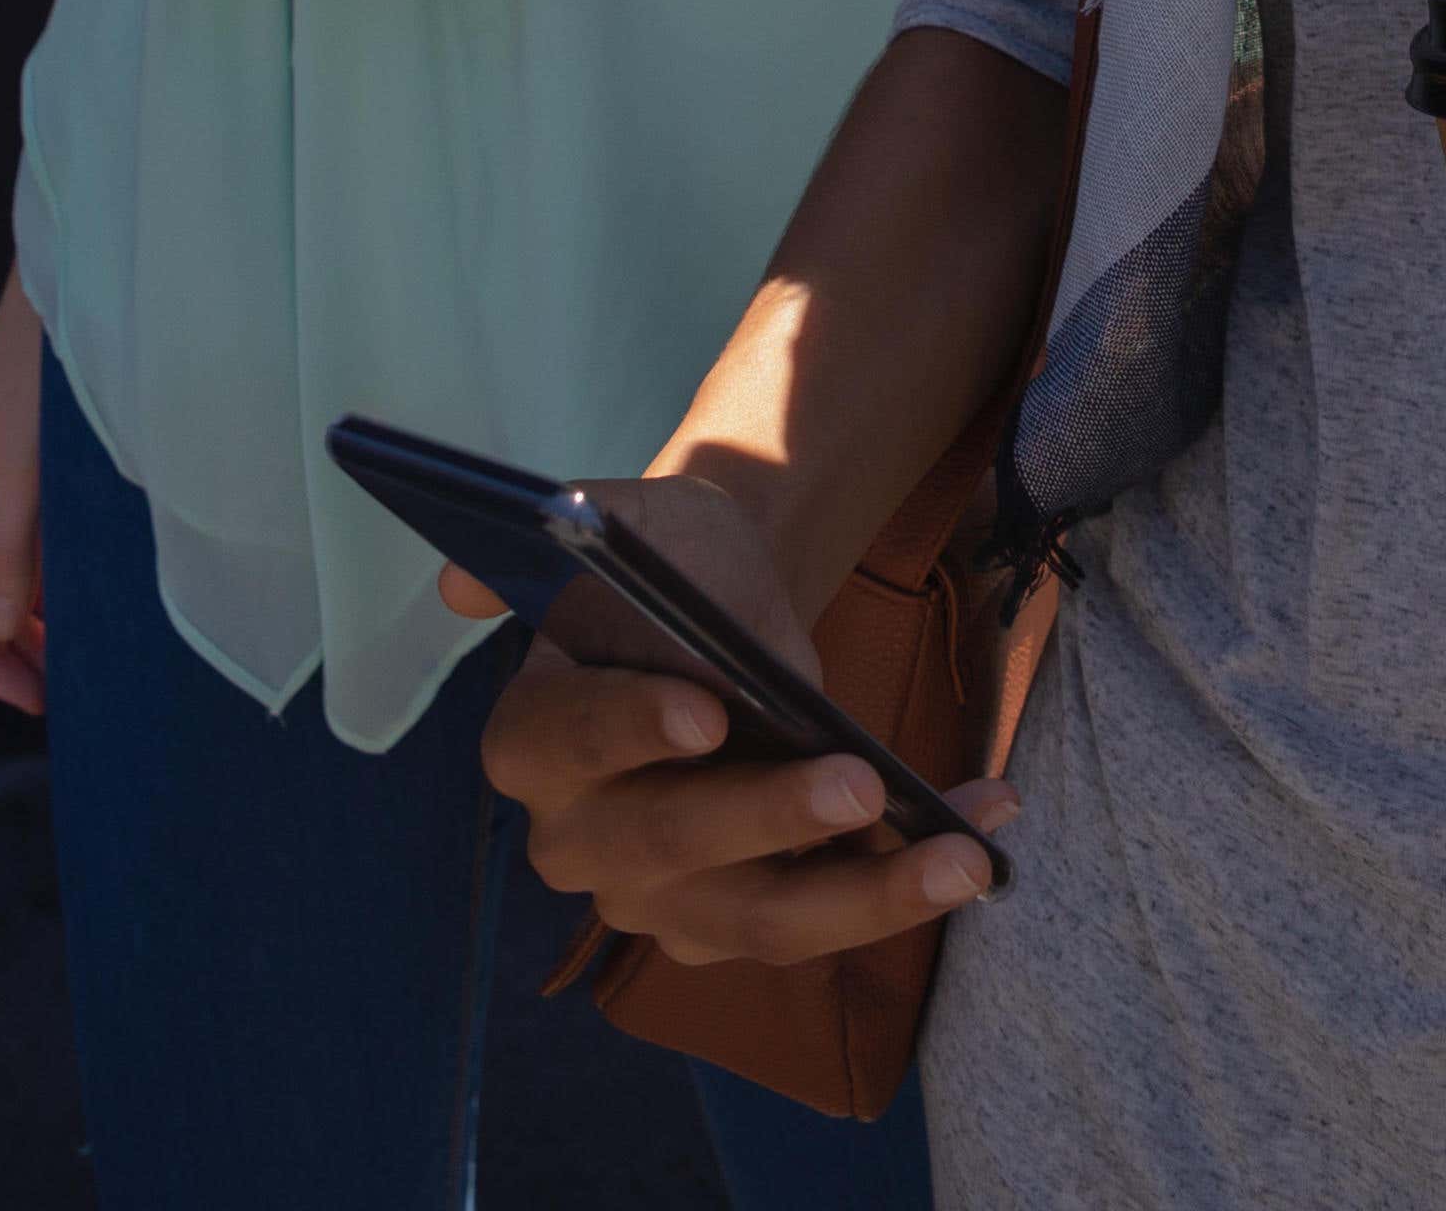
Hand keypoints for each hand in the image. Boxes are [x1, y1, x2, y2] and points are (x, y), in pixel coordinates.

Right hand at [0, 273, 49, 715]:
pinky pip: (29, 553)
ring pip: (5, 584)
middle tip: (70, 693)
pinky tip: (88, 603)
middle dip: (15, 655)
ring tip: (84, 659)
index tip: (37, 703)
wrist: (67, 302)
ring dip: (36, 625)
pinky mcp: (28, 482)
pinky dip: (51, 587)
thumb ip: (13, 547)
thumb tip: (1, 629)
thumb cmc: (40, 377)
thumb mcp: (29, 469)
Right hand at [461, 474, 1014, 964]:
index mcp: (530, 736)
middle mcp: (576, 838)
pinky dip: (905, 886)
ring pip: (758, 916)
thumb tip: (461, 591)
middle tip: (858, 783)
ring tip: (961, 857)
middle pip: (666, 844)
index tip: (708, 711)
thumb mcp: (621, 522)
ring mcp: (656, 897)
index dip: (630, 731)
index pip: (566, 742)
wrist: (717, 603)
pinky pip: (822, 917)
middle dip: (767, 816)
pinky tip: (984, 842)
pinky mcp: (735, 923)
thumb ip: (566, 536)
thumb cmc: (665, 564)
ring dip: (867, 895)